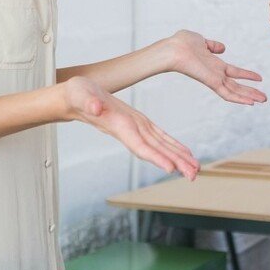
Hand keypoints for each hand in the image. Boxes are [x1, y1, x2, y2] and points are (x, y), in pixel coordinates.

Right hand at [62, 76, 199, 178]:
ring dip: (178, 158)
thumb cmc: (77, 95)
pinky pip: (159, 138)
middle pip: (154, 152)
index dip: (155, 157)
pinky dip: (172, 146)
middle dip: (174, 164)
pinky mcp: (138, 123)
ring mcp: (135, 129)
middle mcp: (130, 132)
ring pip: (160, 147)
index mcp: (119, 127)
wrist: (74, 98)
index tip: (170, 169)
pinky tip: (185, 154)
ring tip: (195, 170)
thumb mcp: (81, 93)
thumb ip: (88, 101)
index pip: (139, 146)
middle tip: (193, 176)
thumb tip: (95, 106)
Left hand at [165, 30, 266, 104]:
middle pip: (236, 85)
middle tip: (264, 97)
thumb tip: (222, 48)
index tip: (258, 78)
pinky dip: (239, 99)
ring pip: (235, 91)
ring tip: (263, 100)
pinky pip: (227, 93)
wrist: (173, 49)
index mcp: (213, 64)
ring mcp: (214, 79)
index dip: (246, 75)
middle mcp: (215, 73)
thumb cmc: (181, 43)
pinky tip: (250, 102)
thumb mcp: (200, 40)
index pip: (233, 72)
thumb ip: (212, 45)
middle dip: (250, 91)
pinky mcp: (211, 82)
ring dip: (249, 96)